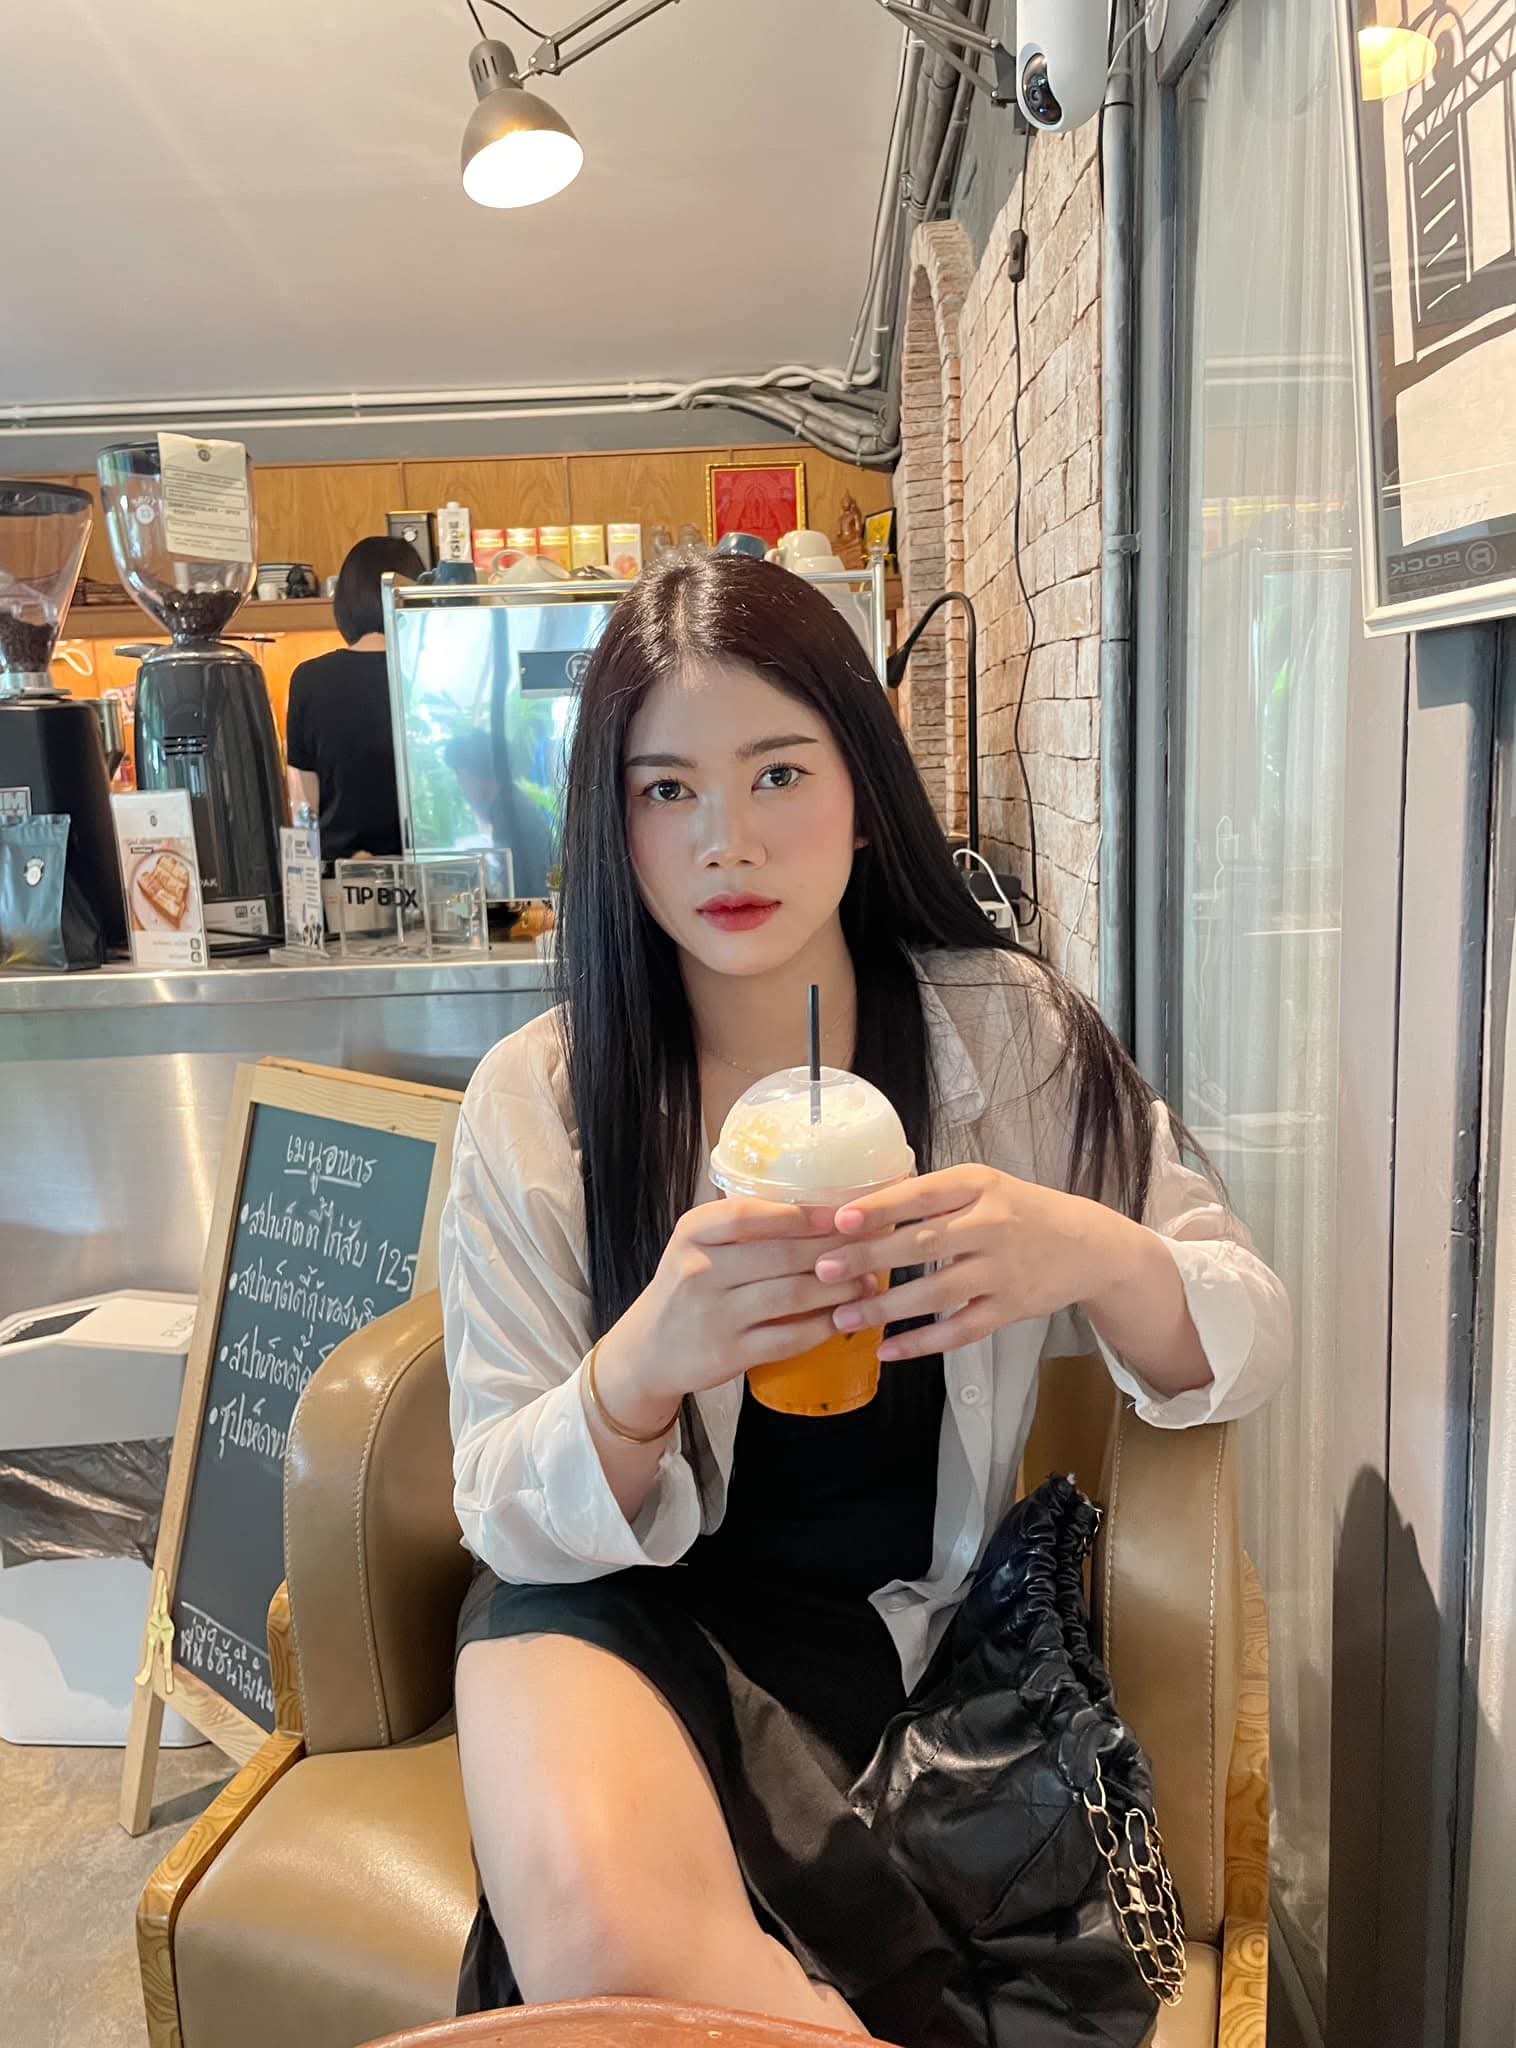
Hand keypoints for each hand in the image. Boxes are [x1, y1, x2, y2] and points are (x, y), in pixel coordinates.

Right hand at [594, 1198, 877, 1431]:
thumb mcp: (698, 1245)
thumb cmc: (687, 1286)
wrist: (648, 1349)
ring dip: (838, 1288)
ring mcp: (714, 1315)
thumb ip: (745, 1227)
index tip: (842, 1214)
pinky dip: (822, 1327)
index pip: (748, 1215)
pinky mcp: (728, 1354)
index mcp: (693, 1234)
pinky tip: (845, 1318)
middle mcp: (699, 1271)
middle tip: (872, 1245)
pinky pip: (788, 1337)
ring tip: (868, 1281)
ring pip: (791, 1295)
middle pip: (780, 1255)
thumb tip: (825, 1210)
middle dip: (833, 1249)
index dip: (800, 1214)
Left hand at [813, 1165, 1143, 1361]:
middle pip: (924, 1244)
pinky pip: (961, 1330)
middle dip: (870, 1258)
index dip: (881, 1207)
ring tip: (843, 1317)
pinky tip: (888, 1350)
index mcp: (978, 1185)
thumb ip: (929, 1198)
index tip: (839, 1220)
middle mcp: (992, 1225)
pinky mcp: (1011, 1309)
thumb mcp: (980, 1187)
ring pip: (938, 1293)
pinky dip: (923, 1343)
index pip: (924, 1193)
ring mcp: (1003, 1270)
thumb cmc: (1016, 1210)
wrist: (1086, 1245)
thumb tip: (856, 1212)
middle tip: (824, 1272)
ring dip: (887, 1308)